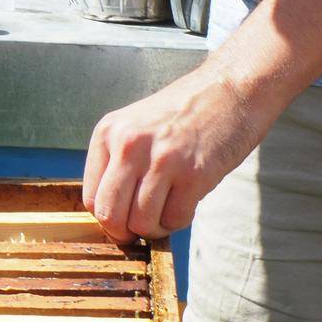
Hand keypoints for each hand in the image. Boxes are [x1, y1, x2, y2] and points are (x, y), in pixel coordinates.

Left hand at [82, 67, 275, 241]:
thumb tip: (111, 212)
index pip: (91, 197)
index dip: (108, 217)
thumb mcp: (135, 125)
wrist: (231, 89)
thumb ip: (118, 161)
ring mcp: (161, 159)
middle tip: (143, 226)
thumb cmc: (184, 112)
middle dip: (126, 231)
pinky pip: (175, 219)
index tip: (124, 218)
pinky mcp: (193, 173)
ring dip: (156, 227)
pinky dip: (179, 220)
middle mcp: (129, 145)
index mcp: (108, 132)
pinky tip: (187, 201)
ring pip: (142, 223)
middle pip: (110, 215)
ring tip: (168, 209)